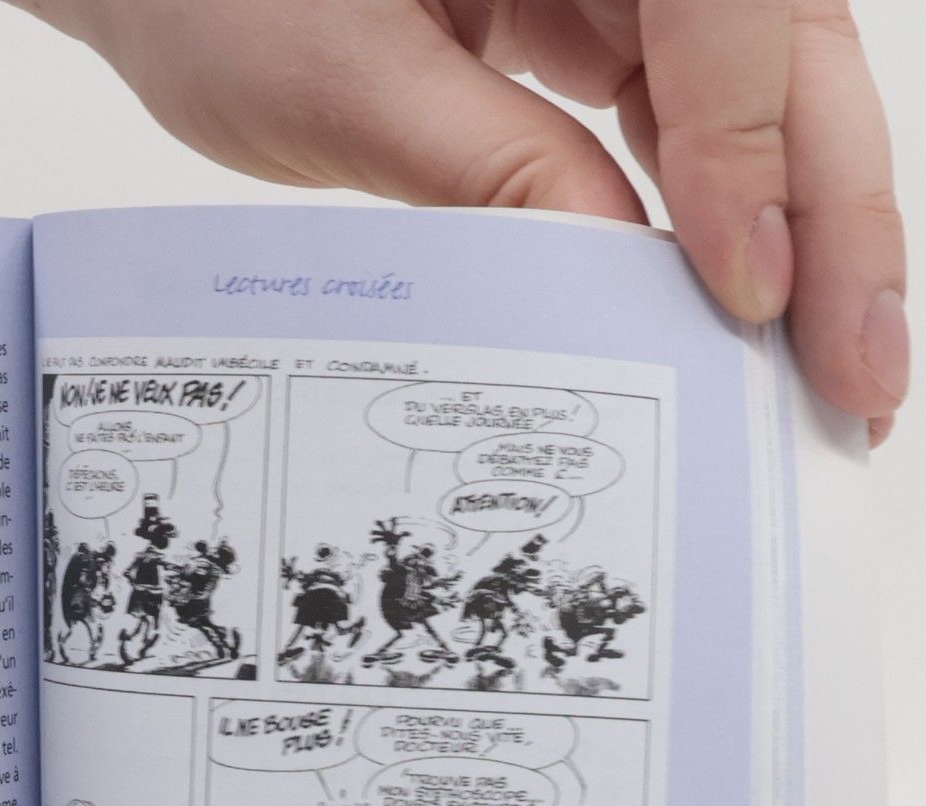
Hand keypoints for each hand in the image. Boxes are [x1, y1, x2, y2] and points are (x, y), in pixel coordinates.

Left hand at [18, 0, 904, 441]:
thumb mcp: (342, 84)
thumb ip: (491, 171)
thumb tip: (625, 281)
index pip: (726, 5)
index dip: (755, 153)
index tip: (749, 296)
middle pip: (781, 45)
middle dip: (831, 210)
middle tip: (859, 371)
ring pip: (756, 82)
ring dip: (797, 223)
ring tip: (823, 367)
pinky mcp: (594, 9)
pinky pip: (686, 103)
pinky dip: (715, 203)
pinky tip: (734, 305)